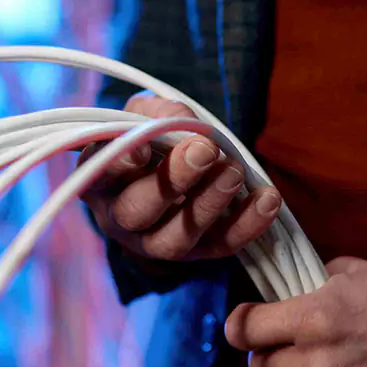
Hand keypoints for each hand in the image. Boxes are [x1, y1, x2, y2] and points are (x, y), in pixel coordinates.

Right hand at [81, 92, 282, 260]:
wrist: (175, 164)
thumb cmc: (150, 137)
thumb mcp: (145, 114)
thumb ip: (157, 112)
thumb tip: (185, 122)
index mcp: (99, 179)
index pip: (101, 175)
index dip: (120, 164)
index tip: (142, 146)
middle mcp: (119, 218)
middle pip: (137, 212)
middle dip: (173, 181)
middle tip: (205, 150)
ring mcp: (155, 242)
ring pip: (176, 238)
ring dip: (208, 205)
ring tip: (234, 171)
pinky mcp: (195, 254)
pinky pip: (219, 246)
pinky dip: (247, 225)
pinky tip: (267, 198)